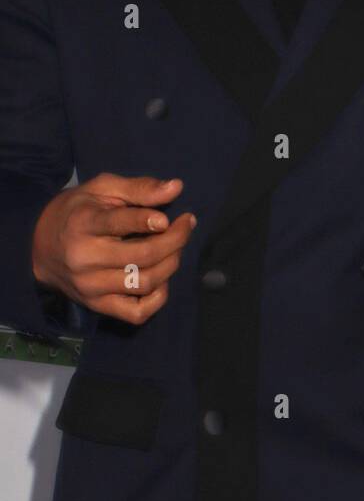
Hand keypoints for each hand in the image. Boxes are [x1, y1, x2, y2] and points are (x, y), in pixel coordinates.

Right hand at [31, 174, 195, 324]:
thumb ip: (139, 188)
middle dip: (175, 240)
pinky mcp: (97, 306)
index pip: (119, 224)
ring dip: (171, 264)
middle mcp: (85, 259)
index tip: (169, 218)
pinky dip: (158, 298)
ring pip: (145, 282)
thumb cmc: (78, 211)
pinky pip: (137, 313)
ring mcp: (91, 287)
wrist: (40, 247)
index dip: (148, 221)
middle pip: (143, 256)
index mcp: (84, 224)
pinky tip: (162, 278)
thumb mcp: (102, 189)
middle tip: (187, 224)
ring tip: (176, 247)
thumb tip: (176, 187)